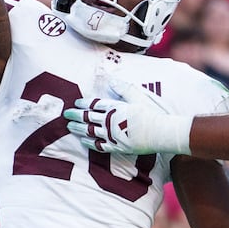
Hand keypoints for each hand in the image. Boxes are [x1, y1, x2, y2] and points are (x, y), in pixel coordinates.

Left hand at [64, 81, 192, 154]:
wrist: (162, 132)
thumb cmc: (152, 113)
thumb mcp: (138, 96)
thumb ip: (123, 88)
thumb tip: (111, 80)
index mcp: (115, 107)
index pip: (95, 104)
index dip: (84, 103)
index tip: (76, 103)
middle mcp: (111, 121)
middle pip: (89, 117)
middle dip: (76, 115)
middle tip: (66, 114)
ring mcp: (113, 135)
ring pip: (91, 131)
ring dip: (79, 129)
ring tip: (69, 127)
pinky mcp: (118, 147)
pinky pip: (100, 146)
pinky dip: (90, 143)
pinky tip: (83, 141)